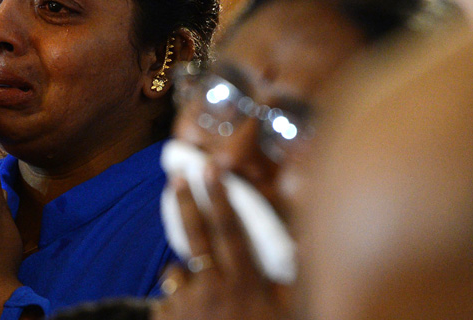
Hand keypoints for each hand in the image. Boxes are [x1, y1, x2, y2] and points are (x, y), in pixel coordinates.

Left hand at [152, 163, 290, 319]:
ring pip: (176, 272)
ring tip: (201, 299)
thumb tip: (306, 244)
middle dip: (187, 202)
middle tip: (176, 177)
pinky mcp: (166, 318)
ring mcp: (185, 304)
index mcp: (243, 284)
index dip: (220, 197)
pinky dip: (177, 304)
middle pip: (195, 235)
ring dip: (184, 277)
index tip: (210, 169)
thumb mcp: (287, 314)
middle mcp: (211, 287)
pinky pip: (168, 300)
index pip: (229, 231)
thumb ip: (294, 281)